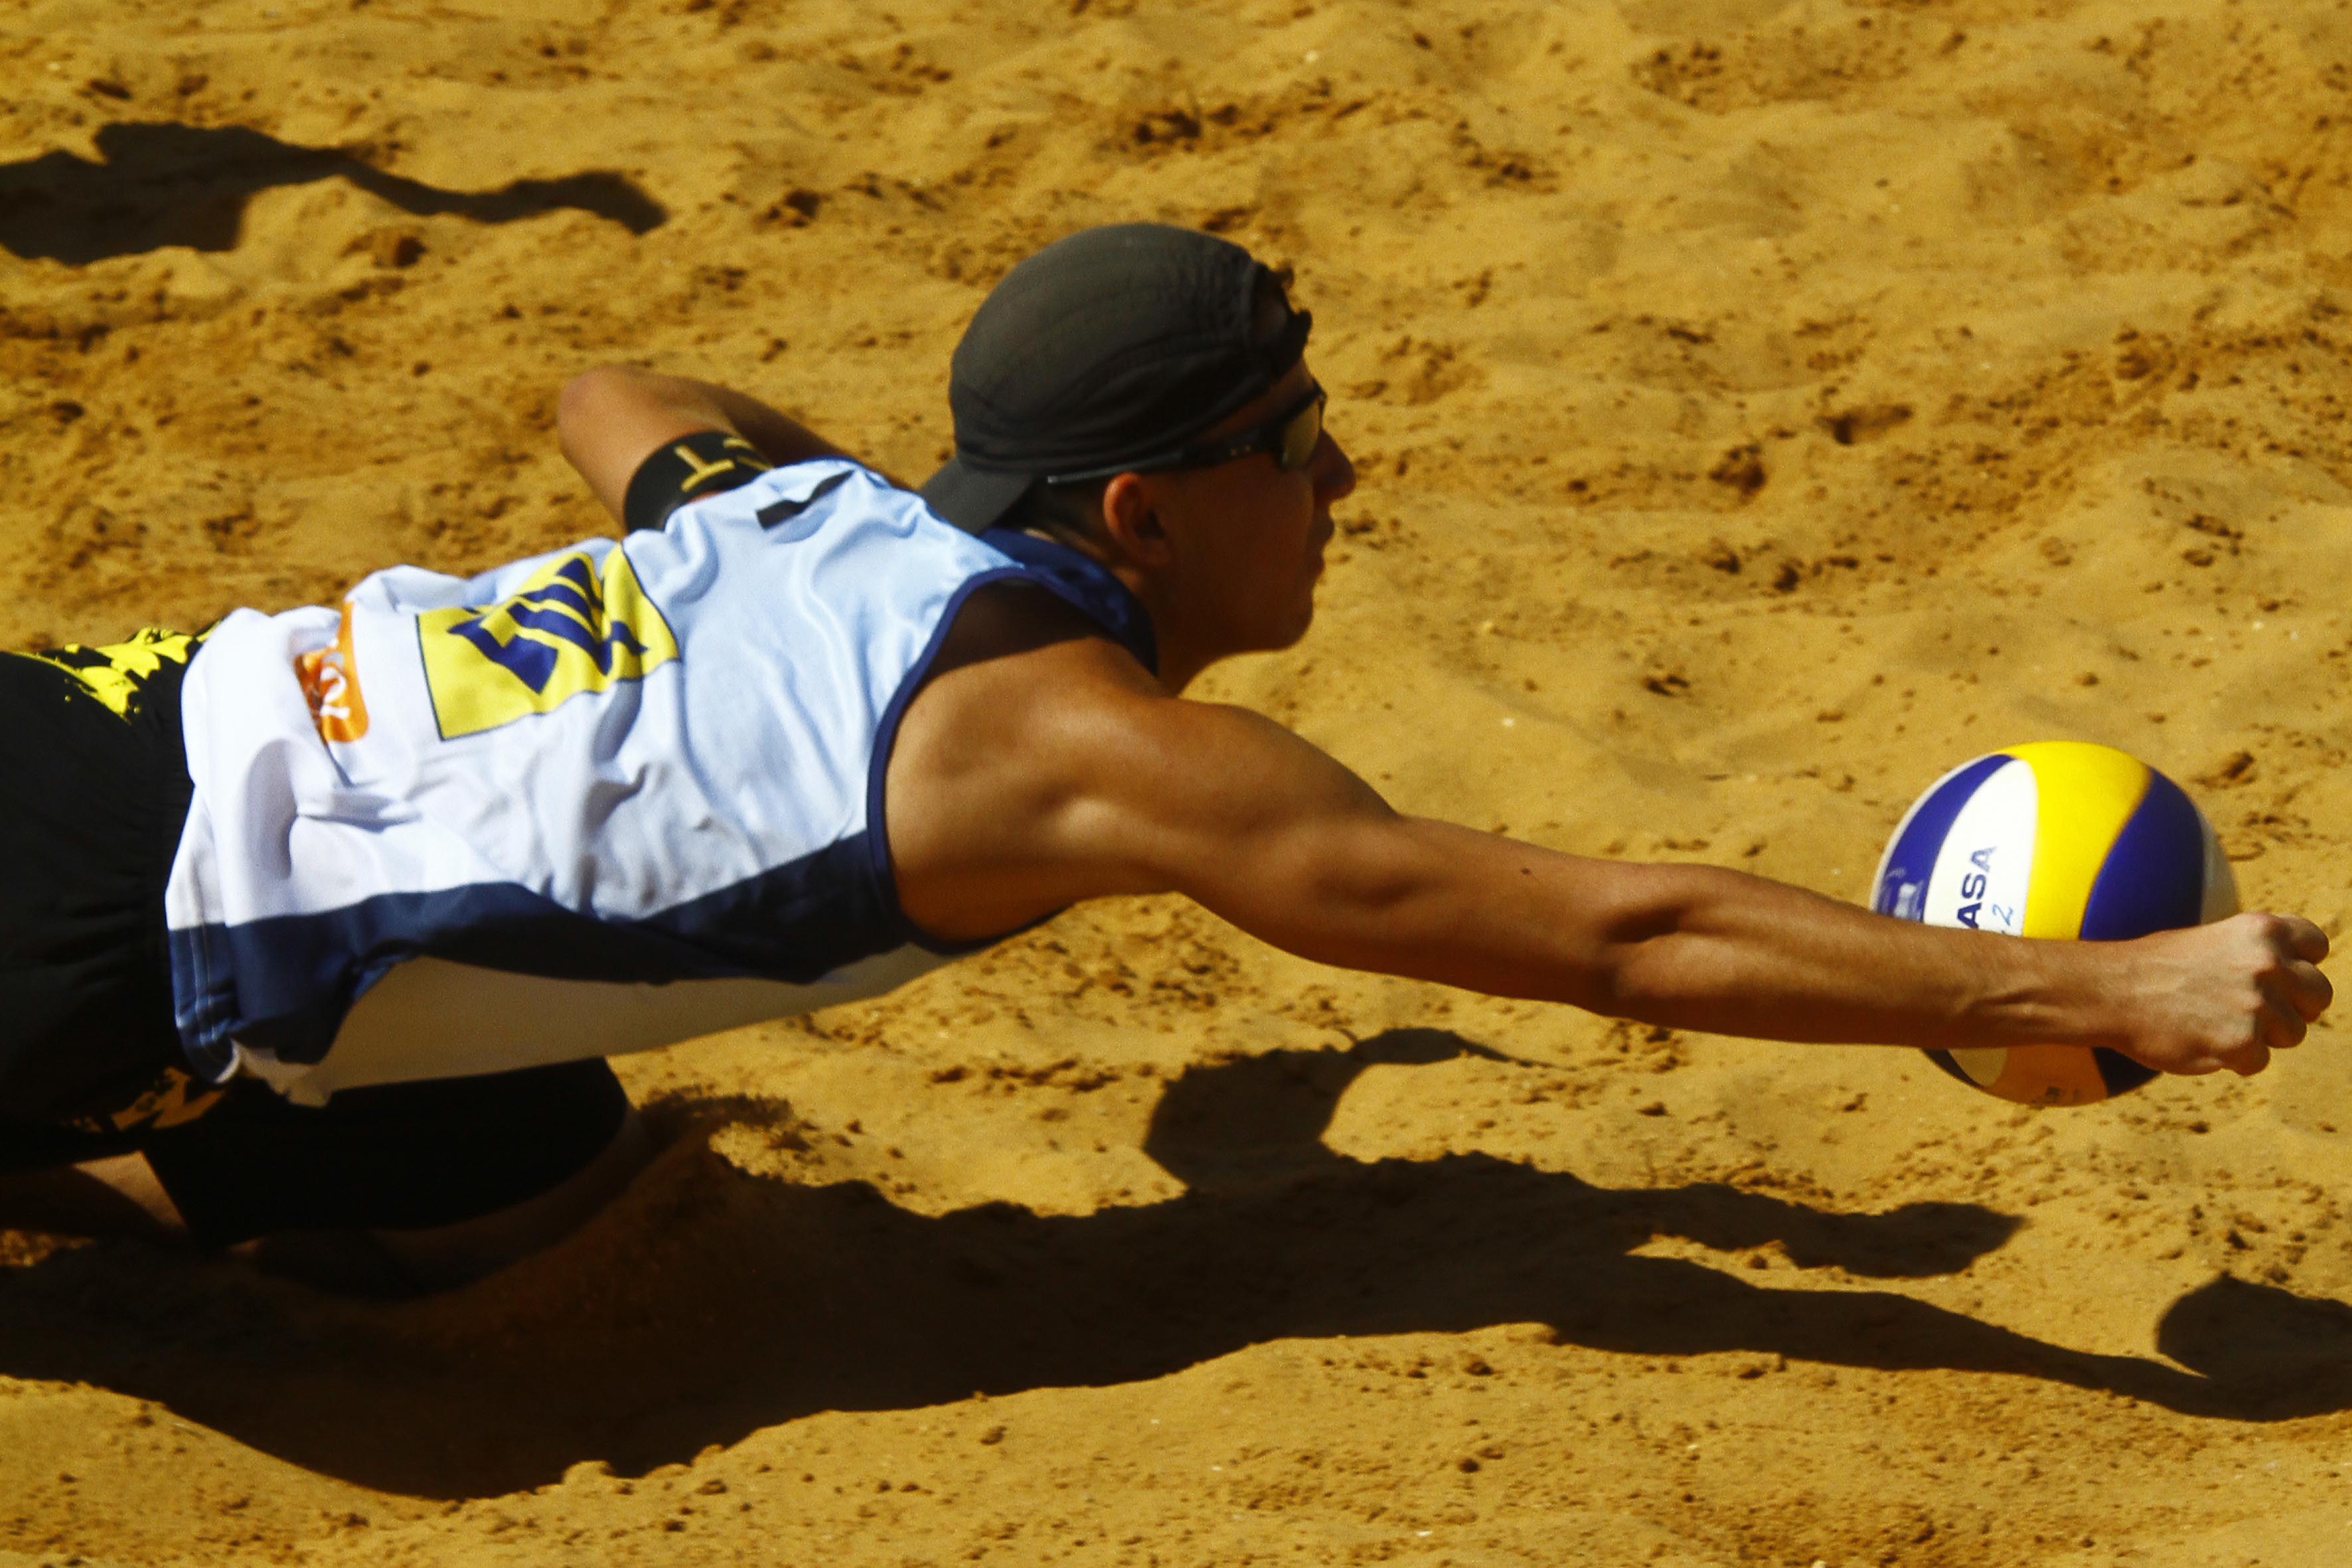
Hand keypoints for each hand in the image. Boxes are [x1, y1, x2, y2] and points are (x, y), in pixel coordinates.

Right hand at [2113, 912, 2332, 1076]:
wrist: (2109, 992)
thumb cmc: (2153, 967)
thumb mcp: (2211, 938)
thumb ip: (2255, 952)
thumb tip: (2291, 974)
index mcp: (2261, 930)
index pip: (2316, 946)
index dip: (2302, 964)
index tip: (2281, 976)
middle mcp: (2268, 963)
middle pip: (2318, 995)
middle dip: (2293, 1007)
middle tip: (2255, 1011)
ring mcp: (2258, 1004)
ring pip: (2292, 1034)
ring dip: (2261, 1037)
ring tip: (2216, 1025)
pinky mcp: (2243, 1043)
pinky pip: (2259, 1062)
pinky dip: (2234, 1060)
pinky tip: (2202, 1042)